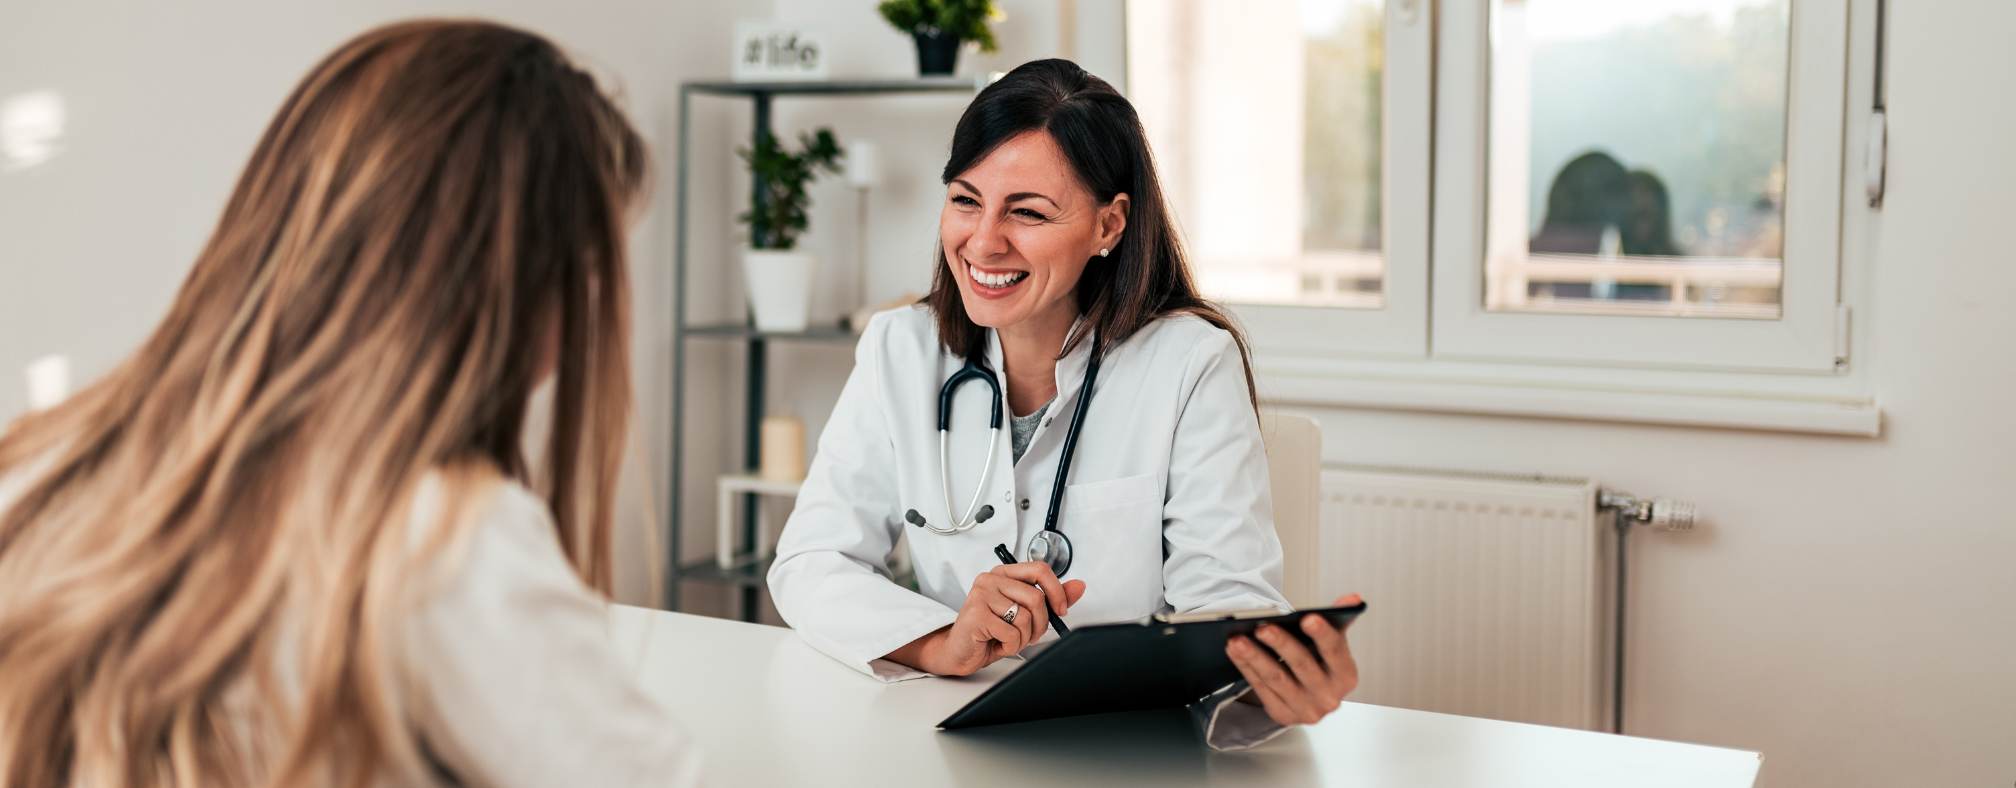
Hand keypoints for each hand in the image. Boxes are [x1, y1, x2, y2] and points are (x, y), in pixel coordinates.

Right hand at [890, 562, 1086, 676]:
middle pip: (1036, 598)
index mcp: (1003, 573)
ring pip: (1026, 617)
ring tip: (1009, 639)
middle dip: (1040, 624)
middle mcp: (990, 579)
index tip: (1061, 609)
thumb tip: (1079, 586)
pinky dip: (1011, 646)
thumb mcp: (1024, 614)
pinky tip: (997, 644)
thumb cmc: (990, 632)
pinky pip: (1012, 633)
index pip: (1040, 569)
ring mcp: (981, 595)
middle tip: (1030, 635)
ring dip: (1024, 637)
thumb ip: (1051, 598)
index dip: (1057, 591)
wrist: (959, 651)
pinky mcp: (976, 614)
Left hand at [1224, 593, 1361, 726]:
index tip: (1308, 618)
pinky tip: (1235, 651)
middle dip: (1281, 644)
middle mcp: (1328, 696)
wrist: (1311, 697)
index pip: (1335, 651)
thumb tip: (1352, 599)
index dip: (1322, 635)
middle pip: (1302, 665)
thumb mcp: (1332, 643)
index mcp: (1345, 675)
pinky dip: (1246, 668)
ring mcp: (1305, 709)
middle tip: (1262, 627)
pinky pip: (1261, 689)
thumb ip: (1339, 619)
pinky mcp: (1283, 714)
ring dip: (1254, 657)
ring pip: (1276, 679)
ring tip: (1237, 639)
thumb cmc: (1320, 664)